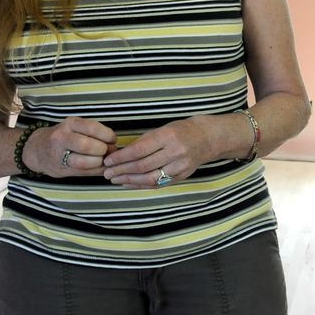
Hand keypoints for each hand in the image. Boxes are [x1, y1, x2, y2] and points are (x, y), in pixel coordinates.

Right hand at [24, 117, 116, 176]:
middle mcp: (62, 138)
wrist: (37, 150)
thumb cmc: (63, 137)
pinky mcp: (61, 170)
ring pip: (84, 162)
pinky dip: (96, 171)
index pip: (92, 128)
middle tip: (108, 152)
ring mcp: (59, 155)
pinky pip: (83, 173)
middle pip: (88, 146)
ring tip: (103, 160)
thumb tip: (114, 146)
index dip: (107, 135)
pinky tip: (99, 168)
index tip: (112, 139)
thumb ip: (93, 133)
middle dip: (103, 150)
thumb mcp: (75, 127)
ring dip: (99, 163)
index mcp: (70, 124)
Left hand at [102, 117, 220, 187]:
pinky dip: (141, 185)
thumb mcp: (162, 129)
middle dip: (122, 170)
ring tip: (115, 179)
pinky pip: (158, 184)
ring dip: (130, 180)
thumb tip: (120, 154)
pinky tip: (129, 183)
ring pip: (150, 178)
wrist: (207, 138)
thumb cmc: (181, 130)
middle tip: (107, 173)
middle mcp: (175, 152)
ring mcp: (180, 166)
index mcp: (168, 136)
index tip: (108, 161)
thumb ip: (143, 142)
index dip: (121, 157)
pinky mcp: (182, 176)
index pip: (139, 150)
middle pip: (143, 166)